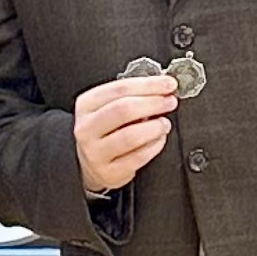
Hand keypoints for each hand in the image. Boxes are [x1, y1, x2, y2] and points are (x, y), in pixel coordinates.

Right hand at [74, 74, 179, 194]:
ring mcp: (95, 152)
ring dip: (155, 127)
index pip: (119, 89)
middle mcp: (87, 129)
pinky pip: (138, 157)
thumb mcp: (108, 107)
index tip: (168, 84)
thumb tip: (162, 88)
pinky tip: (158, 139)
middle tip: (169, 102)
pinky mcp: (109, 172)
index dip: (148, 85)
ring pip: (131, 136)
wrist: (89, 163)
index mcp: (87, 105)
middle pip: (123, 110)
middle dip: (153, 103)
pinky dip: (155, 145)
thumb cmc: (104, 131)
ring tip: (164, 123)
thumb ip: (132, 96)